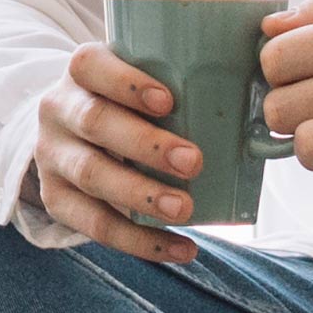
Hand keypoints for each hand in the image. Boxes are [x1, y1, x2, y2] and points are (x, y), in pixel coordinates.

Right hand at [31, 42, 208, 269]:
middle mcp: (58, 110)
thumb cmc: (127, 103)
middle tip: (194, 162)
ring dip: (141, 195)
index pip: (91, 65)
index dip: (126, 82)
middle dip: (145, 144)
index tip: (169, 101)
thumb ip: (180, 79)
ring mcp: (52, 156)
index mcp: (81, 72)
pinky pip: (95, 225)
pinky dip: (141, 241)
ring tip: (186, 210)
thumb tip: (260, 89)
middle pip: (94, 122)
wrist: (71, 133)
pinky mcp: (56, 199)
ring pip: (91, 175)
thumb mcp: (137, 79)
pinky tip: (182, 247)